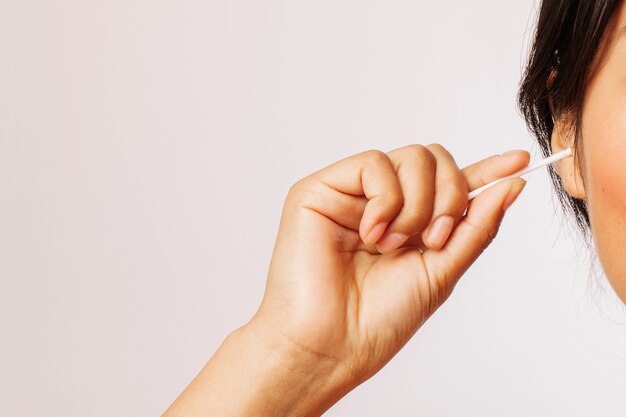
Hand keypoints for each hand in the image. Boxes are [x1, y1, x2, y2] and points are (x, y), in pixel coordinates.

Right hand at [247, 144, 528, 390]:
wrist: (331, 343)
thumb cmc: (380, 318)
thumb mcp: (443, 270)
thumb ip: (476, 225)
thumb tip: (513, 184)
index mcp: (409, 223)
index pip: (450, 185)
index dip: (485, 171)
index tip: (519, 161)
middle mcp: (381, 203)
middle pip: (434, 161)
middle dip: (449, 197)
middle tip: (435, 240)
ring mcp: (352, 194)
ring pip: (410, 157)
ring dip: (417, 205)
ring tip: (392, 245)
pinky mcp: (321, 189)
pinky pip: (373, 164)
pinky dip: (386, 200)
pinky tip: (372, 233)